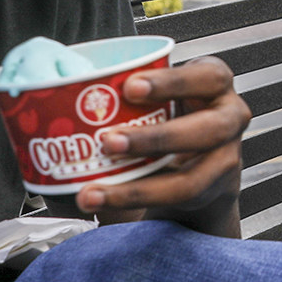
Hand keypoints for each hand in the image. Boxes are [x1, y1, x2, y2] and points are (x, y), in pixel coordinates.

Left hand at [76, 58, 249, 236]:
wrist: (202, 163)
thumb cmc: (171, 115)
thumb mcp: (162, 93)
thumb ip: (128, 89)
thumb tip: (51, 88)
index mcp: (214, 83)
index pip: (206, 77)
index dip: (171, 82)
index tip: (129, 87)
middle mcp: (230, 118)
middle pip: (205, 130)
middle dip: (154, 138)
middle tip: (107, 142)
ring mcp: (226, 159)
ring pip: (190, 180)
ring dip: (139, 187)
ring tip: (94, 191)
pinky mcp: (210, 192)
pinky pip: (174, 204)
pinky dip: (136, 202)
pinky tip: (104, 200)